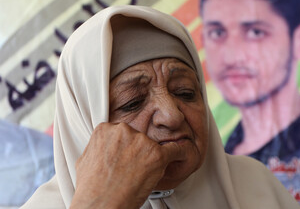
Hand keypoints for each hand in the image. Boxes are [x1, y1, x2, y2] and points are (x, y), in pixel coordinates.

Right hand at [70, 122, 185, 208]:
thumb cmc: (92, 189)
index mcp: (105, 130)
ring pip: (152, 146)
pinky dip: (181, 153)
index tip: (123, 156)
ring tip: (137, 175)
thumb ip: (98, 146)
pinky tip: (183, 154)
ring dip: (149, 158)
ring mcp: (141, 142)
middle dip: (135, 151)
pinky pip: (175, 149)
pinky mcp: (156, 155)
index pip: (121, 132)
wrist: (100, 205)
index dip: (123, 146)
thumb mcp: (85, 160)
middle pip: (137, 137)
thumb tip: (104, 147)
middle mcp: (124, 131)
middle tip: (129, 168)